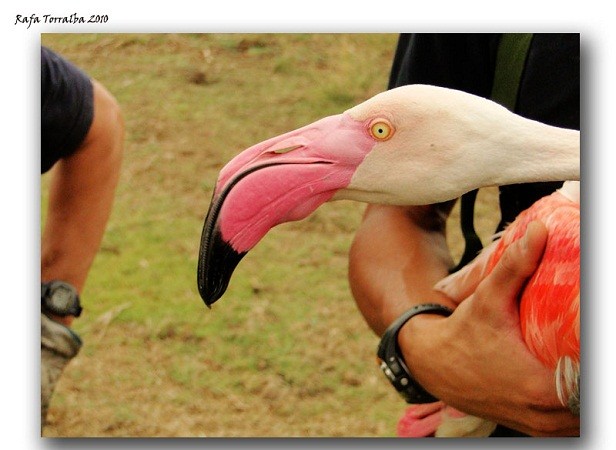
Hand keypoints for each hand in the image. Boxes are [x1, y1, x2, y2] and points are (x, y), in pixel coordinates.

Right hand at [399, 222, 579, 435]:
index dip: (595, 364)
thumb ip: (516, 266)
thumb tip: (540, 231)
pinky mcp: (537, 429)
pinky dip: (576, 407)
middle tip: (584, 339)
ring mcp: (542, 427)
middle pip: (591, 404)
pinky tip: (574, 382)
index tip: (588, 334)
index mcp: (540, 387)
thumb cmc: (462, 333)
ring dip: (586, 393)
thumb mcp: (488, 299)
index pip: (590, 383)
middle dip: (592, 376)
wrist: (433, 364)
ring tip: (580, 359)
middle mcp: (545, 415)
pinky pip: (571, 425)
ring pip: (583, 420)